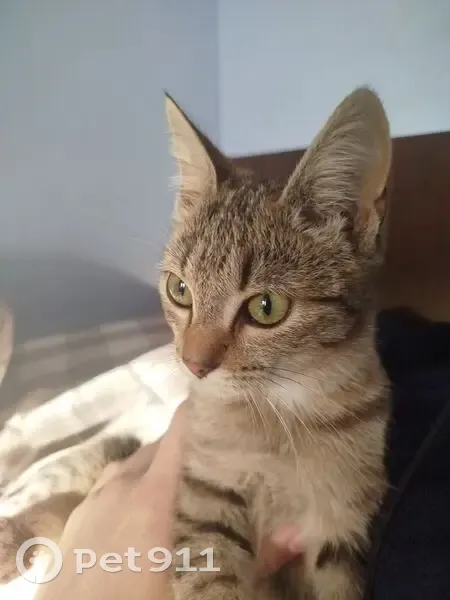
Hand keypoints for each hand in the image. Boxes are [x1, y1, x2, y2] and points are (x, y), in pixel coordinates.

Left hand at [35, 404, 301, 599]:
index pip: (181, 429)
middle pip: (162, 445)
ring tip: (184, 488)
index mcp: (153, 495)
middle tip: (219, 463)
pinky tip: (140, 511)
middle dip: (191, 449)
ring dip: (160, 468)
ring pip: (135, 463)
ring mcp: (94, 497)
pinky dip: (132, 485)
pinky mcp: (77, 515)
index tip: (232, 413)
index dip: (207, 413)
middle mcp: (122, 484)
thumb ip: (254, 558)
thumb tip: (298, 533)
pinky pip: (112, 482)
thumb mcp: (203, 585)